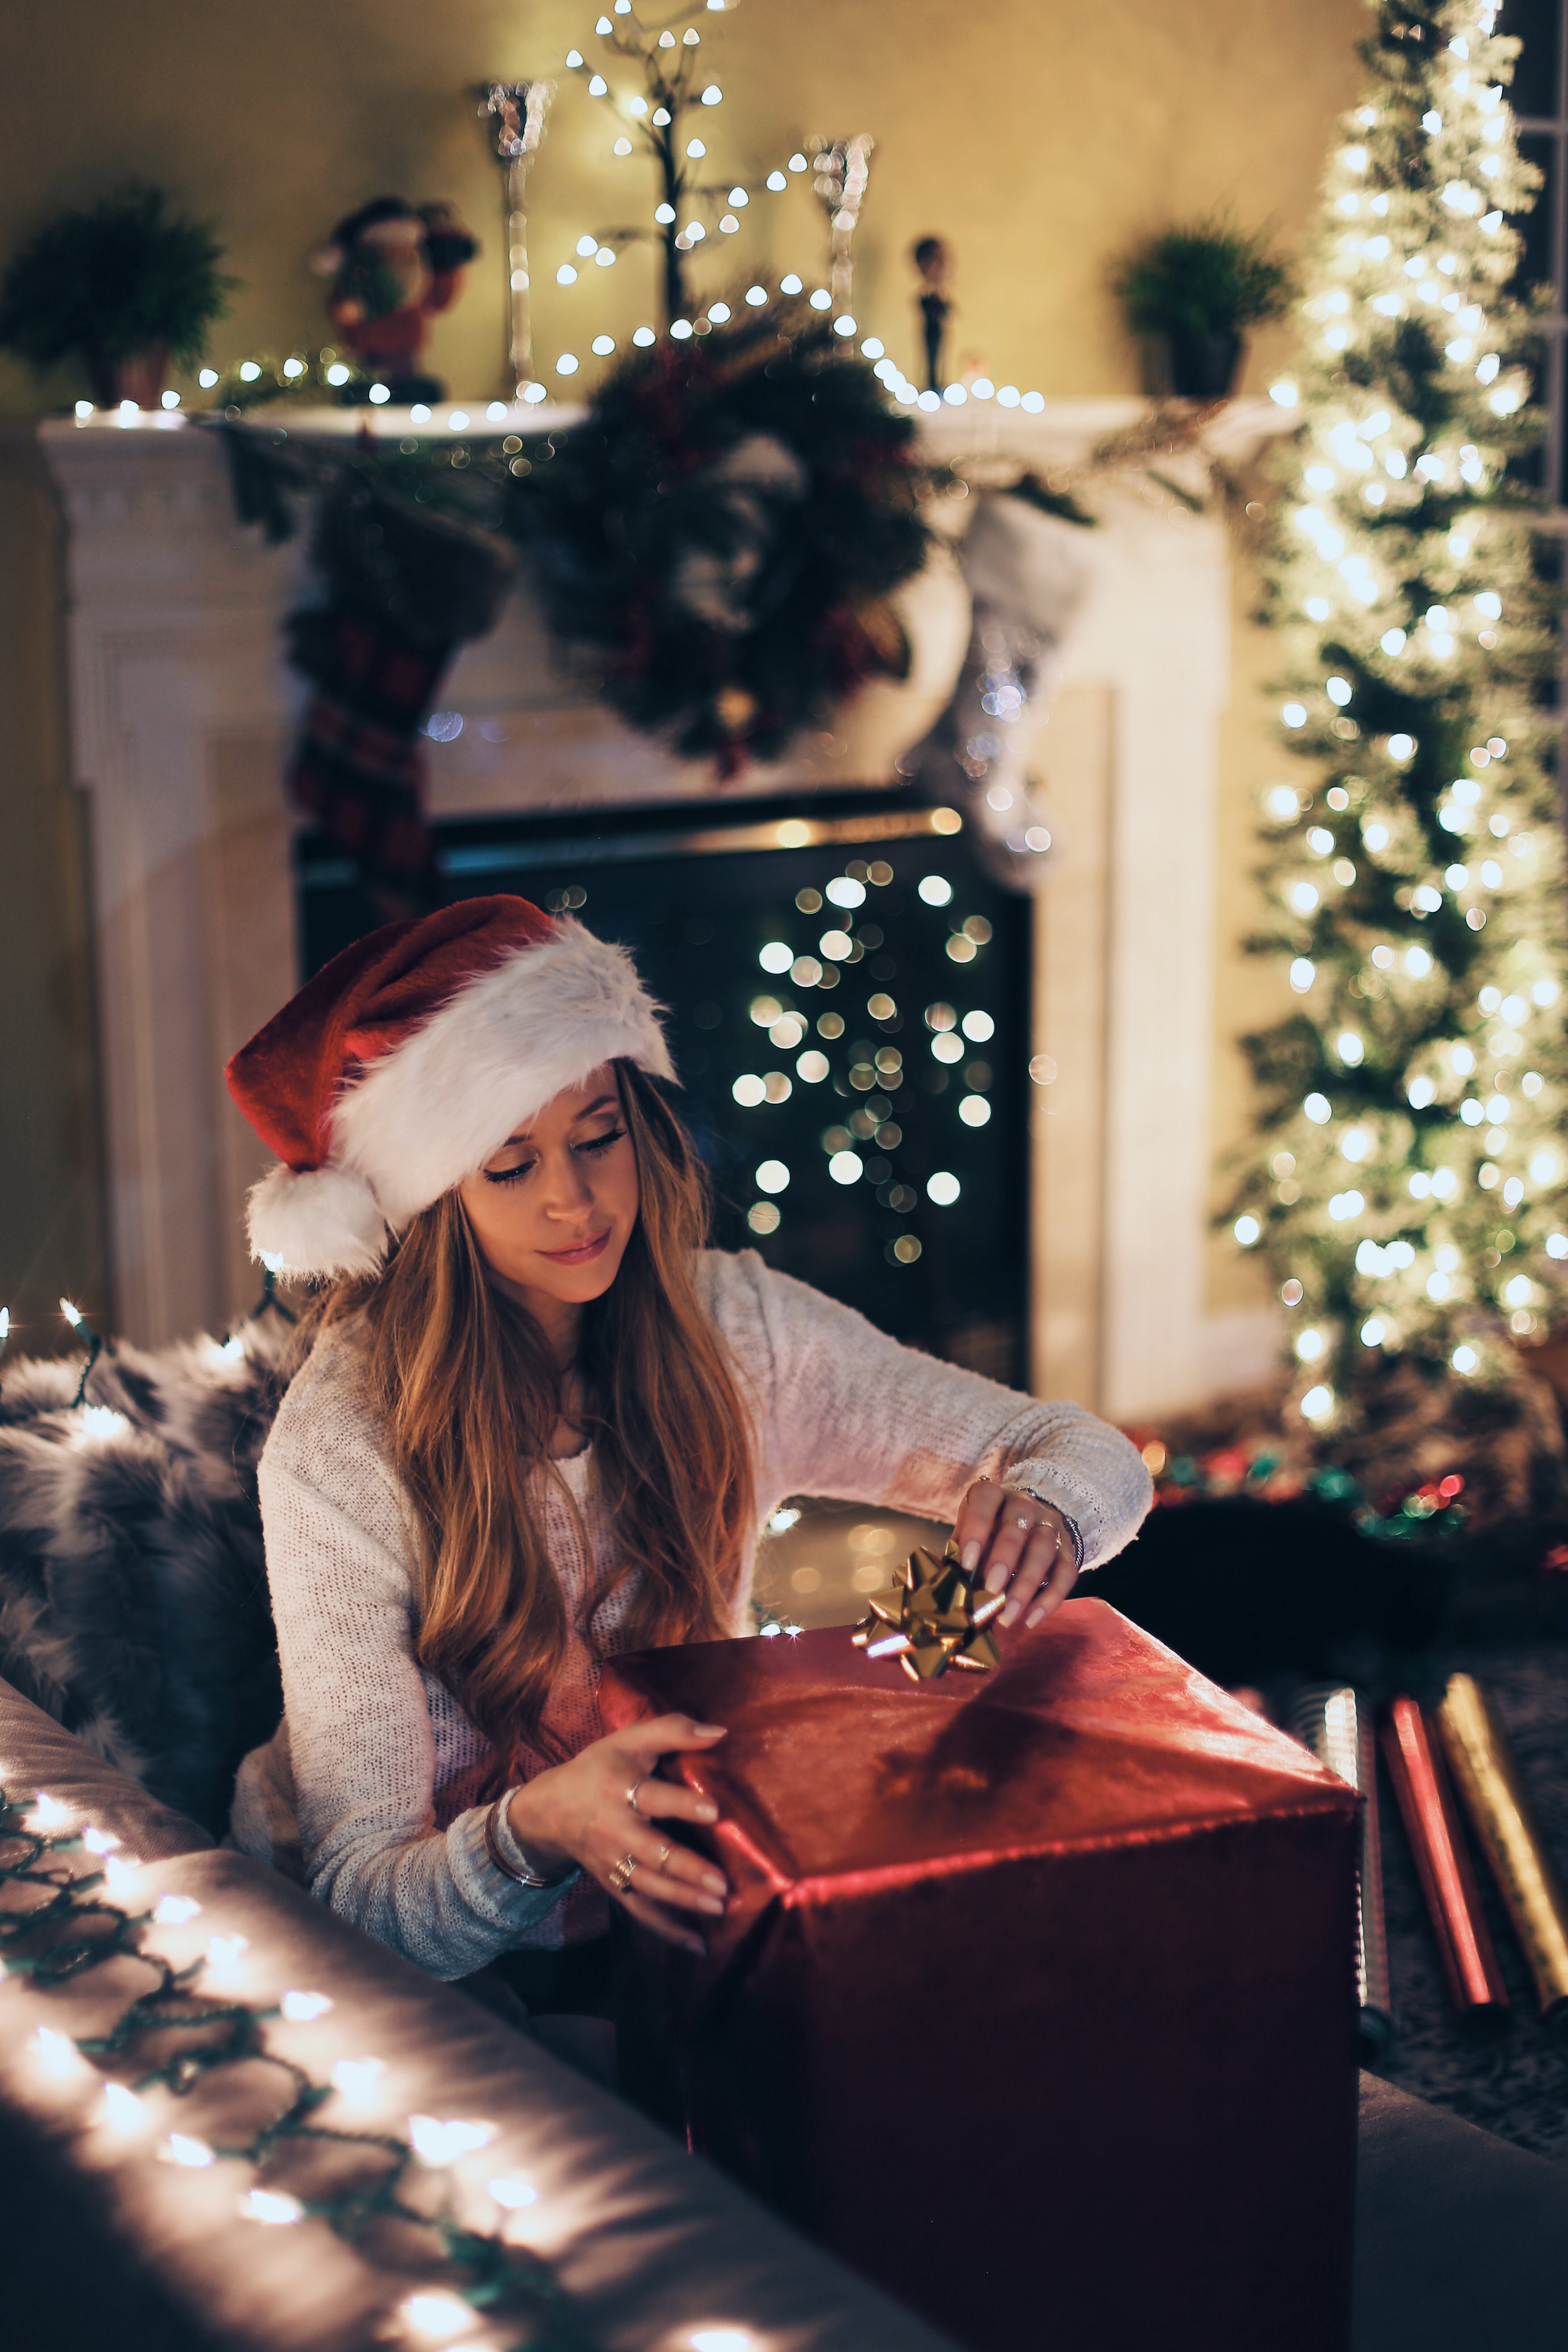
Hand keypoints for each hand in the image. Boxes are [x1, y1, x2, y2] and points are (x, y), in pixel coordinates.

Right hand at [505, 1715, 729, 1955]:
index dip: (682, 1803)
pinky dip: (668, 1931)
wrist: (549, 1810)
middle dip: (686, 1869)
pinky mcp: (614, 1885)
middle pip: (651, 1852)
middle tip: (722, 1883)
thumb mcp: (629, 1739)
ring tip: (719, 1907)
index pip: (652, 1797)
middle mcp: (615, 1830)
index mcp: (619, 1789)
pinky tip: (699, 1945)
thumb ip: (673, 1729)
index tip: (714, 1810)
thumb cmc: (600, 1768)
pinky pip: (640, 1911)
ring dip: (683, 1900)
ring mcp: (613, 1863)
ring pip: (648, 1886)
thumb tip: (721, 1732)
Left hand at [952, 1480, 1076, 1630]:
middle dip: (1004, 1558)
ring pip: (1044, 1549)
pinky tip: (1030, 1619)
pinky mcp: (1068, 1550)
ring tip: (1007, 1614)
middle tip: (990, 1589)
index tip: (966, 1562)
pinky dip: (1050, 1598)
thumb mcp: (970, 1533)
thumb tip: (946, 1589)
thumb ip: (959, 1554)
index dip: (976, 1528)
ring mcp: (1050, 1526)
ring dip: (1026, 1584)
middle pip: (1019, 1525)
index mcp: (994, 1495)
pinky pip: (1067, 1572)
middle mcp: (1025, 1505)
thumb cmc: (989, 1532)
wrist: (1031, 1521)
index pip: (987, 1500)